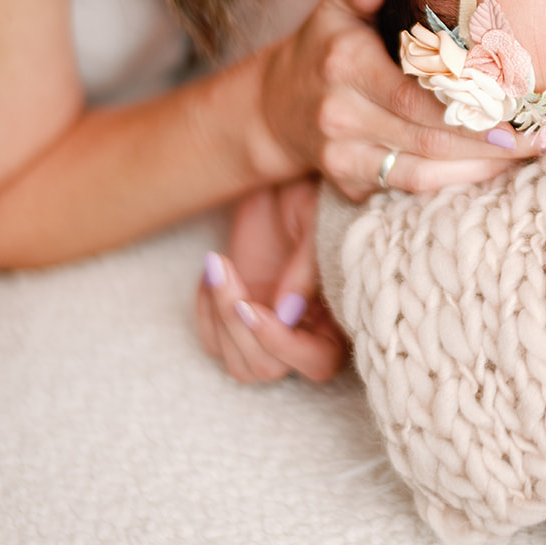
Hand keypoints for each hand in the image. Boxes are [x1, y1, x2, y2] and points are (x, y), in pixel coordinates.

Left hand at [195, 179, 345, 383]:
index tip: (253, 306)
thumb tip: (287, 315)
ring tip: (218, 267)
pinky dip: (204, 312)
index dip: (282, 344)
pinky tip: (214, 269)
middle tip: (225, 274)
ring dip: (219, 321)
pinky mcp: (238, 317)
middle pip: (268, 369)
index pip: (318, 362)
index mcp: (341, 312)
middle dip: (240, 331)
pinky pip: (212, 342)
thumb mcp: (316, 220)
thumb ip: (306, 269)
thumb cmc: (311, 191)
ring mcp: (271, 326)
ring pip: (238, 365)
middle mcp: (308, 330)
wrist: (281, 175)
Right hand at [257, 0, 538, 199]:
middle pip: (431, 134)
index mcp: (345, 64)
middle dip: (493, 136)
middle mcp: (341, 113)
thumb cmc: (327, 46)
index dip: (471, 101)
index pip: (416, 93)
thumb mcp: (336, 8)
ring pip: (426, 168)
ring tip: (534, 147)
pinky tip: (497, 165)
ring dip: (484, 163)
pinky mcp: (350, 181)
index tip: (521, 98)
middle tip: (545, 129)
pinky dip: (459, 179)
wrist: (277, 105)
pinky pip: (413, 186)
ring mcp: (343, 153)